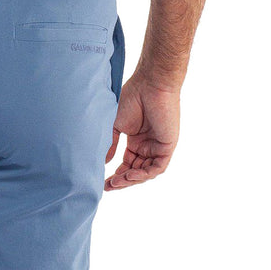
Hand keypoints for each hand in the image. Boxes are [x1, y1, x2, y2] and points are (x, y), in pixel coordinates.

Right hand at [104, 72, 179, 190]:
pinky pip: (157, 167)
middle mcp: (147, 145)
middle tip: (108, 186)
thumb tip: (103, 162)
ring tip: (116, 182)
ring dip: (131, 179)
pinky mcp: (167, 146)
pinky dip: (143, 174)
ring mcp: (157, 147)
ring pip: (145, 172)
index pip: (127, 163)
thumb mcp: (116, 124)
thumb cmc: (132, 98)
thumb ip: (111, 143)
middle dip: (122, 180)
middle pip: (135, 170)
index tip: (103, 182)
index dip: (116, 175)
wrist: (149, 85)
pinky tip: (130, 174)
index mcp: (136, 140)